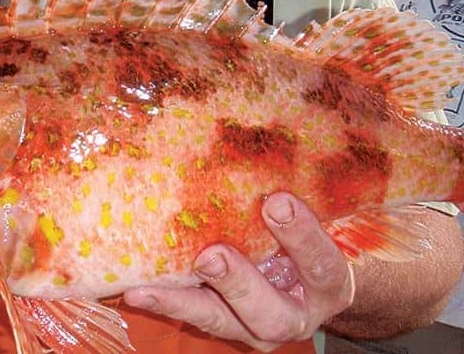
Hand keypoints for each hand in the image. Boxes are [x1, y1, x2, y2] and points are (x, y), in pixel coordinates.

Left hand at [123, 192, 353, 350]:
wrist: (313, 279)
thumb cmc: (312, 233)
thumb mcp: (320, 216)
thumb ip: (298, 195)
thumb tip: (269, 135)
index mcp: (329, 284)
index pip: (322, 265)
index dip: (302, 237)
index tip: (277, 201)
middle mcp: (296, 315)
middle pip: (271, 315)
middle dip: (238, 283)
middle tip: (211, 256)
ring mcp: (257, 327)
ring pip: (223, 322)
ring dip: (183, 302)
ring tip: (145, 288)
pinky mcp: (226, 324)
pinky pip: (195, 315)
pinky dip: (165, 300)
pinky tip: (134, 288)